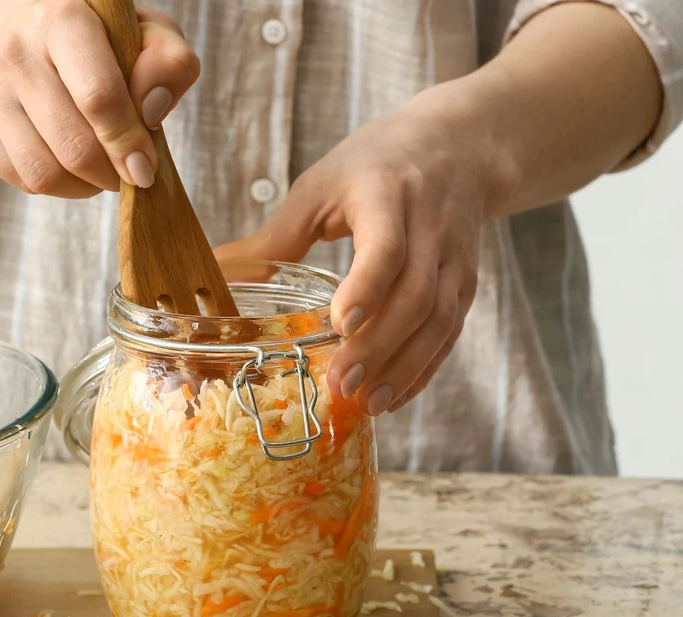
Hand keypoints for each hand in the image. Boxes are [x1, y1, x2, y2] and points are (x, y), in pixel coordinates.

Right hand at [0, 1, 198, 197]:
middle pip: (73, 146)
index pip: (99, 98)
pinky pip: (22, 180)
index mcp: (63, 20)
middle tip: (128, 172)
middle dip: (110, 173)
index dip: (128, 143)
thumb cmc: (97, 39)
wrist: (16, 28)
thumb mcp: (146, 34)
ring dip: (85, 186)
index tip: (146, 169)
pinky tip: (69, 163)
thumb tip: (150, 113)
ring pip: (43, 173)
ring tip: (101, 169)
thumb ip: (168, 64)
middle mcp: (13, 51)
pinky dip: (57, 186)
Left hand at [216, 84, 516, 416]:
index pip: (386, 246)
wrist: (459, 146)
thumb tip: (216, 269)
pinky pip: (450, 333)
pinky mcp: (466, 282)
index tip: (341, 324)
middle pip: (414, 295)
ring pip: (439, 320)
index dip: (367, 287)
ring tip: (369, 404)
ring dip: (405, 367)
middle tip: (341, 384)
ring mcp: (454, 258)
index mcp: (387, 195)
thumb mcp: (322, 185)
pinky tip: (395, 396)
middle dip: (379, 346)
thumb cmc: (377, 163)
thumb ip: (277, 236)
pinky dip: (424, 368)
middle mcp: (430, 227)